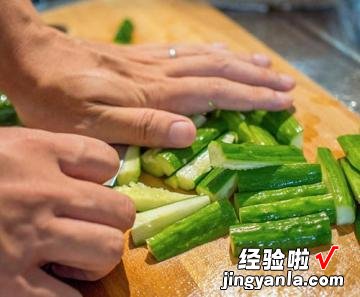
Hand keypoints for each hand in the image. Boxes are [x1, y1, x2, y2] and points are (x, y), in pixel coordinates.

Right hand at [0, 127, 134, 296]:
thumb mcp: (5, 150)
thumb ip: (47, 158)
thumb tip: (88, 179)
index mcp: (35, 151)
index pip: (106, 161)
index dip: (102, 176)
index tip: (86, 186)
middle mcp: (39, 192)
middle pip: (119, 210)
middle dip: (110, 222)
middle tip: (88, 227)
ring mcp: (26, 239)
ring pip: (107, 251)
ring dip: (97, 259)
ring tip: (73, 259)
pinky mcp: (7, 286)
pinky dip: (69, 296)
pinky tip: (50, 285)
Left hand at [4, 27, 294, 147]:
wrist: (31, 60)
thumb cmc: (58, 100)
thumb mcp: (93, 126)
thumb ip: (142, 128)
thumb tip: (190, 132)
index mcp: (154, 96)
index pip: (215, 94)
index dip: (251, 98)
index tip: (281, 101)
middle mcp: (160, 75)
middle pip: (219, 73)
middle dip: (256, 80)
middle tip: (287, 85)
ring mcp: (151, 63)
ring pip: (206, 59)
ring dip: (240, 63)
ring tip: (266, 67)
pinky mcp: (141, 58)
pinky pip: (184, 52)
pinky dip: (210, 53)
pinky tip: (220, 53)